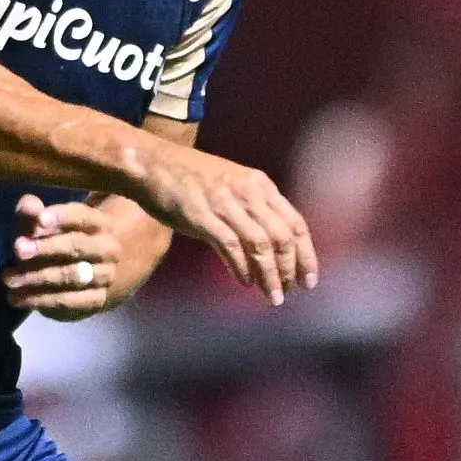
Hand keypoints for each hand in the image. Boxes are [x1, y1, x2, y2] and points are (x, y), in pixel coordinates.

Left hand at [3, 194, 164, 318]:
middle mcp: (108, 248)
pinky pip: (68, 301)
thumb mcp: (42, 225)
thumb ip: (33, 213)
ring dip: (37, 277)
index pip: (81, 216)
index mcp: (98, 223)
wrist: (79, 275)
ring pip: (72, 276)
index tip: (39, 220)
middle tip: (17, 250)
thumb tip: (29, 207)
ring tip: (8, 279)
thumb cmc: (56, 241)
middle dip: (45, 247)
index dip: (61, 217)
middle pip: (78, 245)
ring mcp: (105, 276)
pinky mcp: (96, 300)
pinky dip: (40, 300)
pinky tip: (17, 298)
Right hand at [130, 139, 319, 304]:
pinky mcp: (201, 215)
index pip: (295, 223)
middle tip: (290, 292)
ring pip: (260, 245)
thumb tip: (273, 248)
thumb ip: (254, 210)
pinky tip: (245, 282)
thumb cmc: (191, 180)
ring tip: (273, 296)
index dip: (306, 254)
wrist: (151, 163)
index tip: (309, 280)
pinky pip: (230, 245)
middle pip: (282, 237)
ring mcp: (224, 202)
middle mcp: (247, 191)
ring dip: (270, 275)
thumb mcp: (232, 186)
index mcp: (260, 184)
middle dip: (290, 270)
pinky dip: (241, 267)